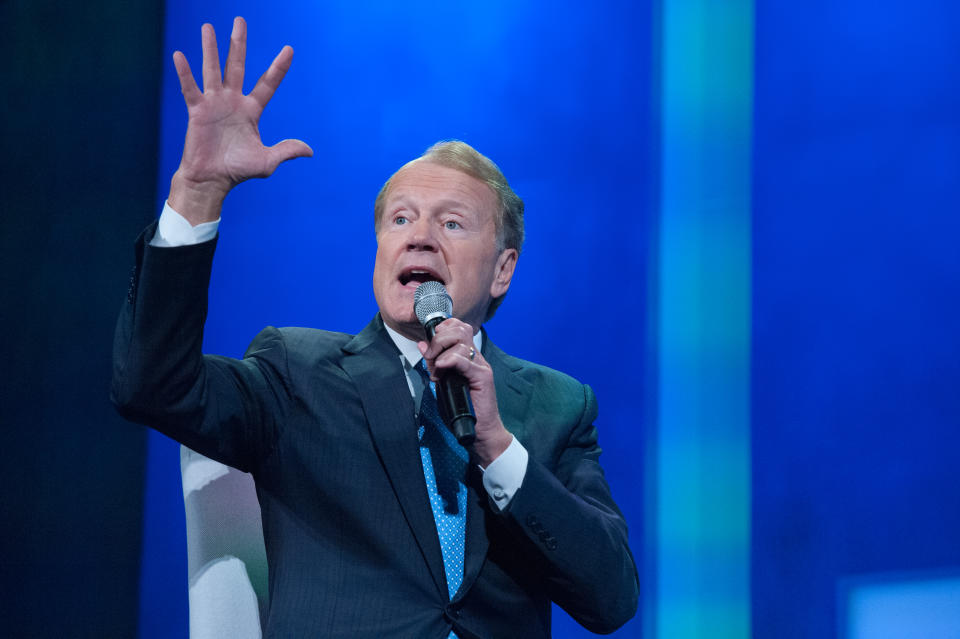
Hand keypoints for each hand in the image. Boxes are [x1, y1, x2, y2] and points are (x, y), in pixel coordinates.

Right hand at [168, 17, 312, 224]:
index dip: (278, 68)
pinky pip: (190, 88)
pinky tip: (180, 55)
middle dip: (238, 43)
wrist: (212, 181)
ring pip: (213, 70)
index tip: (289, 49)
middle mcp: (232, 101)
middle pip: (236, 66)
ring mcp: (214, 104)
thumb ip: (286, 151)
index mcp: (251, 110)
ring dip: (211, 48)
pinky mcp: (197, 111)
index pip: (268, 84)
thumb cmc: (238, 171)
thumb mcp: (267, 161)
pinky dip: (185, 73)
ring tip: (208, 26)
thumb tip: (309, 151)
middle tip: (240, 20)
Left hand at [418, 319, 511, 466]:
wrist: (481, 431)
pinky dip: (450, 360)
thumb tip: (422, 344)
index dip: (442, 329)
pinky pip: (465, 360)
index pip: (458, 328)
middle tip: (430, 355)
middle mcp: (476, 358)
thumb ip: (434, 364)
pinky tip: (441, 368)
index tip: (429, 343)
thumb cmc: (463, 410)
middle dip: (439, 338)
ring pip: (461, 342)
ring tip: (436, 368)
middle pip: (460, 330)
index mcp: (467, 357)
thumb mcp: (443, 383)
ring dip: (442, 351)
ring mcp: (481, 366)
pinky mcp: (483, 377)